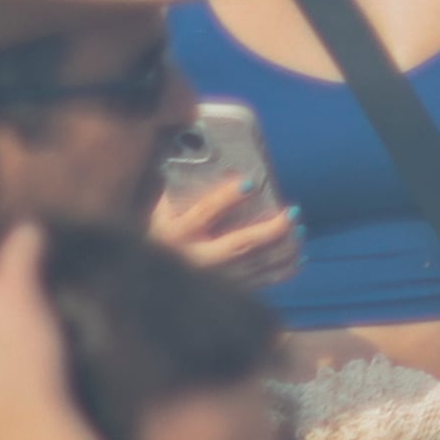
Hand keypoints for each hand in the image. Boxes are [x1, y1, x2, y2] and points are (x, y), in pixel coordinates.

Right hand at [150, 172, 302, 285]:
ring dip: (282, 249)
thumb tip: (195, 147)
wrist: (141, 276)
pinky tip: (298, 259)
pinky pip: (258, 284)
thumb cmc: (154, 232)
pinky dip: (280, 272)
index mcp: (175, 234)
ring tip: (298, 230)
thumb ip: (174, 186)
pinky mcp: (222, 291)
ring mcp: (210, 280)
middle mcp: (194, 259)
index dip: (227, 199)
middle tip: (292, 212)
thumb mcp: (155, 209)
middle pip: (239, 246)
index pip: (204, 213)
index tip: (250, 183)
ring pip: (254, 265)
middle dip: (269, 231)